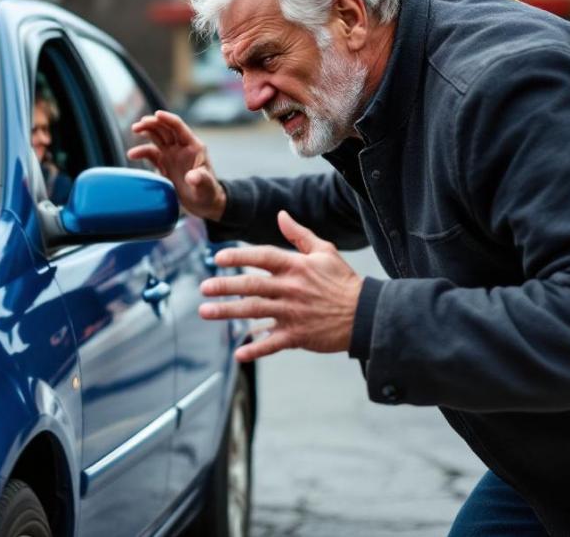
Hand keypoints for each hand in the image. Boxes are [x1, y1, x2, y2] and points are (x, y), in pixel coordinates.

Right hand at [127, 110, 226, 220]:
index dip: (168, 119)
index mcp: (193, 147)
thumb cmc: (209, 193)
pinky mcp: (164, 164)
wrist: (204, 204)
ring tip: (134, 129)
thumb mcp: (207, 187)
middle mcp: (181, 147)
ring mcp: (172, 155)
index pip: (179, 127)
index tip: (156, 114)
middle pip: (165, 129)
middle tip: (138, 126)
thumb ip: (201, 179)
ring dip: (146, 131)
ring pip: (157, 137)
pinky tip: (132, 155)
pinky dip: (141, 152)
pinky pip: (151, 154)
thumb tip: (192, 177)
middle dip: (152, 124)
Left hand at [199, 211, 363, 360]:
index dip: (239, 256)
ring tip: (206, 312)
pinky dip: (255, 349)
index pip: (262, 257)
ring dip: (228, 313)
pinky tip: (238, 353)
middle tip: (203, 288)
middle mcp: (291, 289)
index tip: (218, 257)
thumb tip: (280, 215)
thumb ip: (299, 234)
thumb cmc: (343, 281)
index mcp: (296, 267)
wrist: (366, 314)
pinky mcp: (297, 335)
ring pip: (254, 312)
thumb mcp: (325, 251)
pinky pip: (272, 343)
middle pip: (252, 286)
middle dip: (225, 286)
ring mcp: (292, 313)